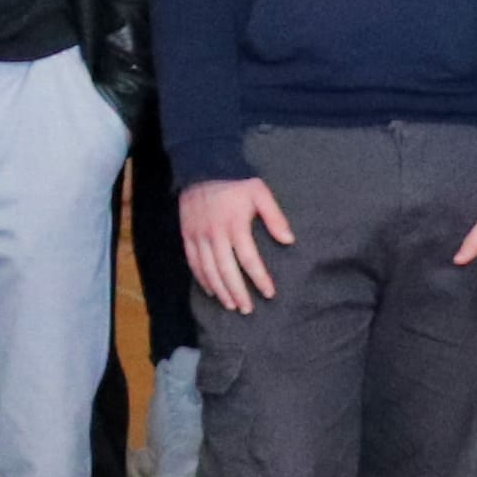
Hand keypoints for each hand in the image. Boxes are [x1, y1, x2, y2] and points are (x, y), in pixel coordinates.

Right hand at [180, 175, 289, 309]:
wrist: (202, 167)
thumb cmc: (235, 182)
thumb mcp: (259, 193)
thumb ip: (275, 217)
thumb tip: (289, 240)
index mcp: (234, 224)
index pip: (248, 258)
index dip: (259, 278)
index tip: (269, 293)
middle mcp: (214, 233)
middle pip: (226, 270)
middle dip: (237, 292)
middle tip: (247, 309)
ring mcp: (198, 236)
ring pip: (208, 270)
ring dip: (220, 290)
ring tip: (232, 305)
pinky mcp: (187, 235)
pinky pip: (193, 262)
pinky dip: (202, 279)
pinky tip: (212, 291)